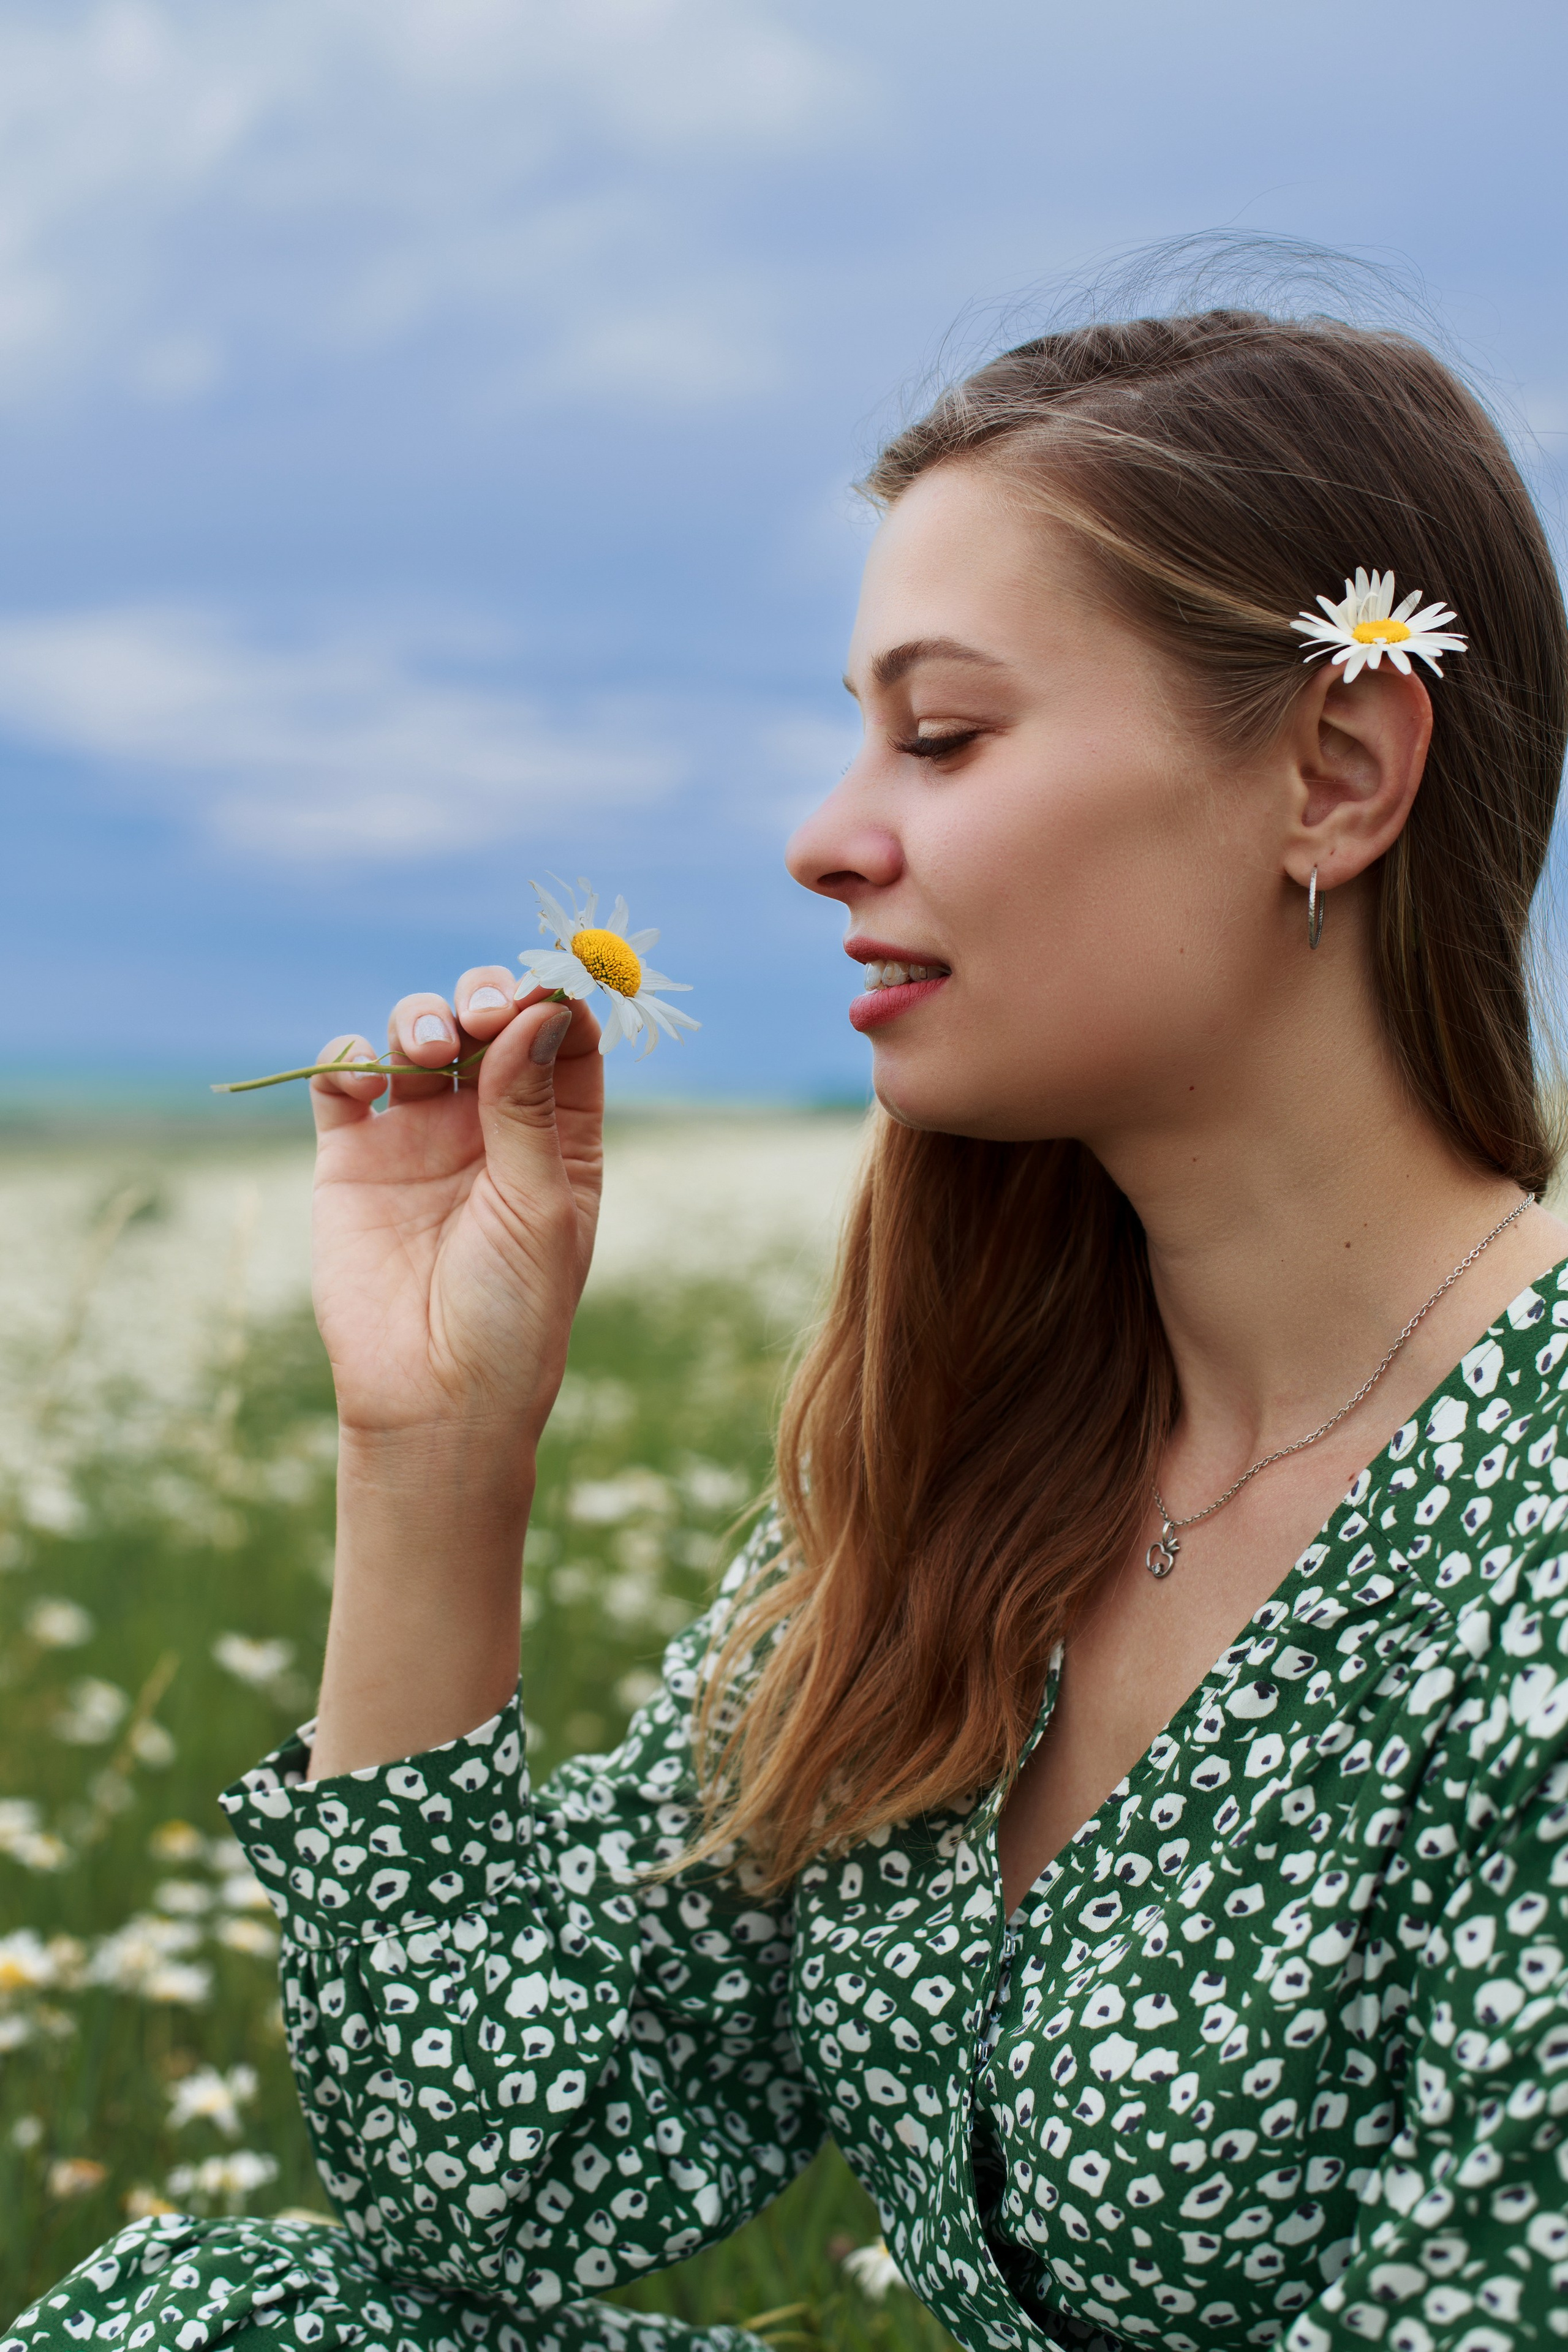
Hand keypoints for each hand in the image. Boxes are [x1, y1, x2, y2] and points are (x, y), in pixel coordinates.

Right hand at [309, 969, 602, 1454]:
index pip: (565, 1040)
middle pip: (488, 1022)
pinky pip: (345, 1079)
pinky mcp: (352, 1157)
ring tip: (428, 1046)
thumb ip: (531, 1107)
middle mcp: (489, 1126)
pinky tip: (368, 1079)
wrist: (432, 1397)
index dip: (555, 1001)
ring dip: (421, 1016)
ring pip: (418, 1035)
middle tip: (482, 1015)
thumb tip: (542, 1008)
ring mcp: (418, 1137)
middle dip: (484, 997)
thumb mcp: (539, 1206)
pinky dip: (350, 1057)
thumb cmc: (511, 1314)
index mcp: (558, 1137)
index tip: (545, 987)